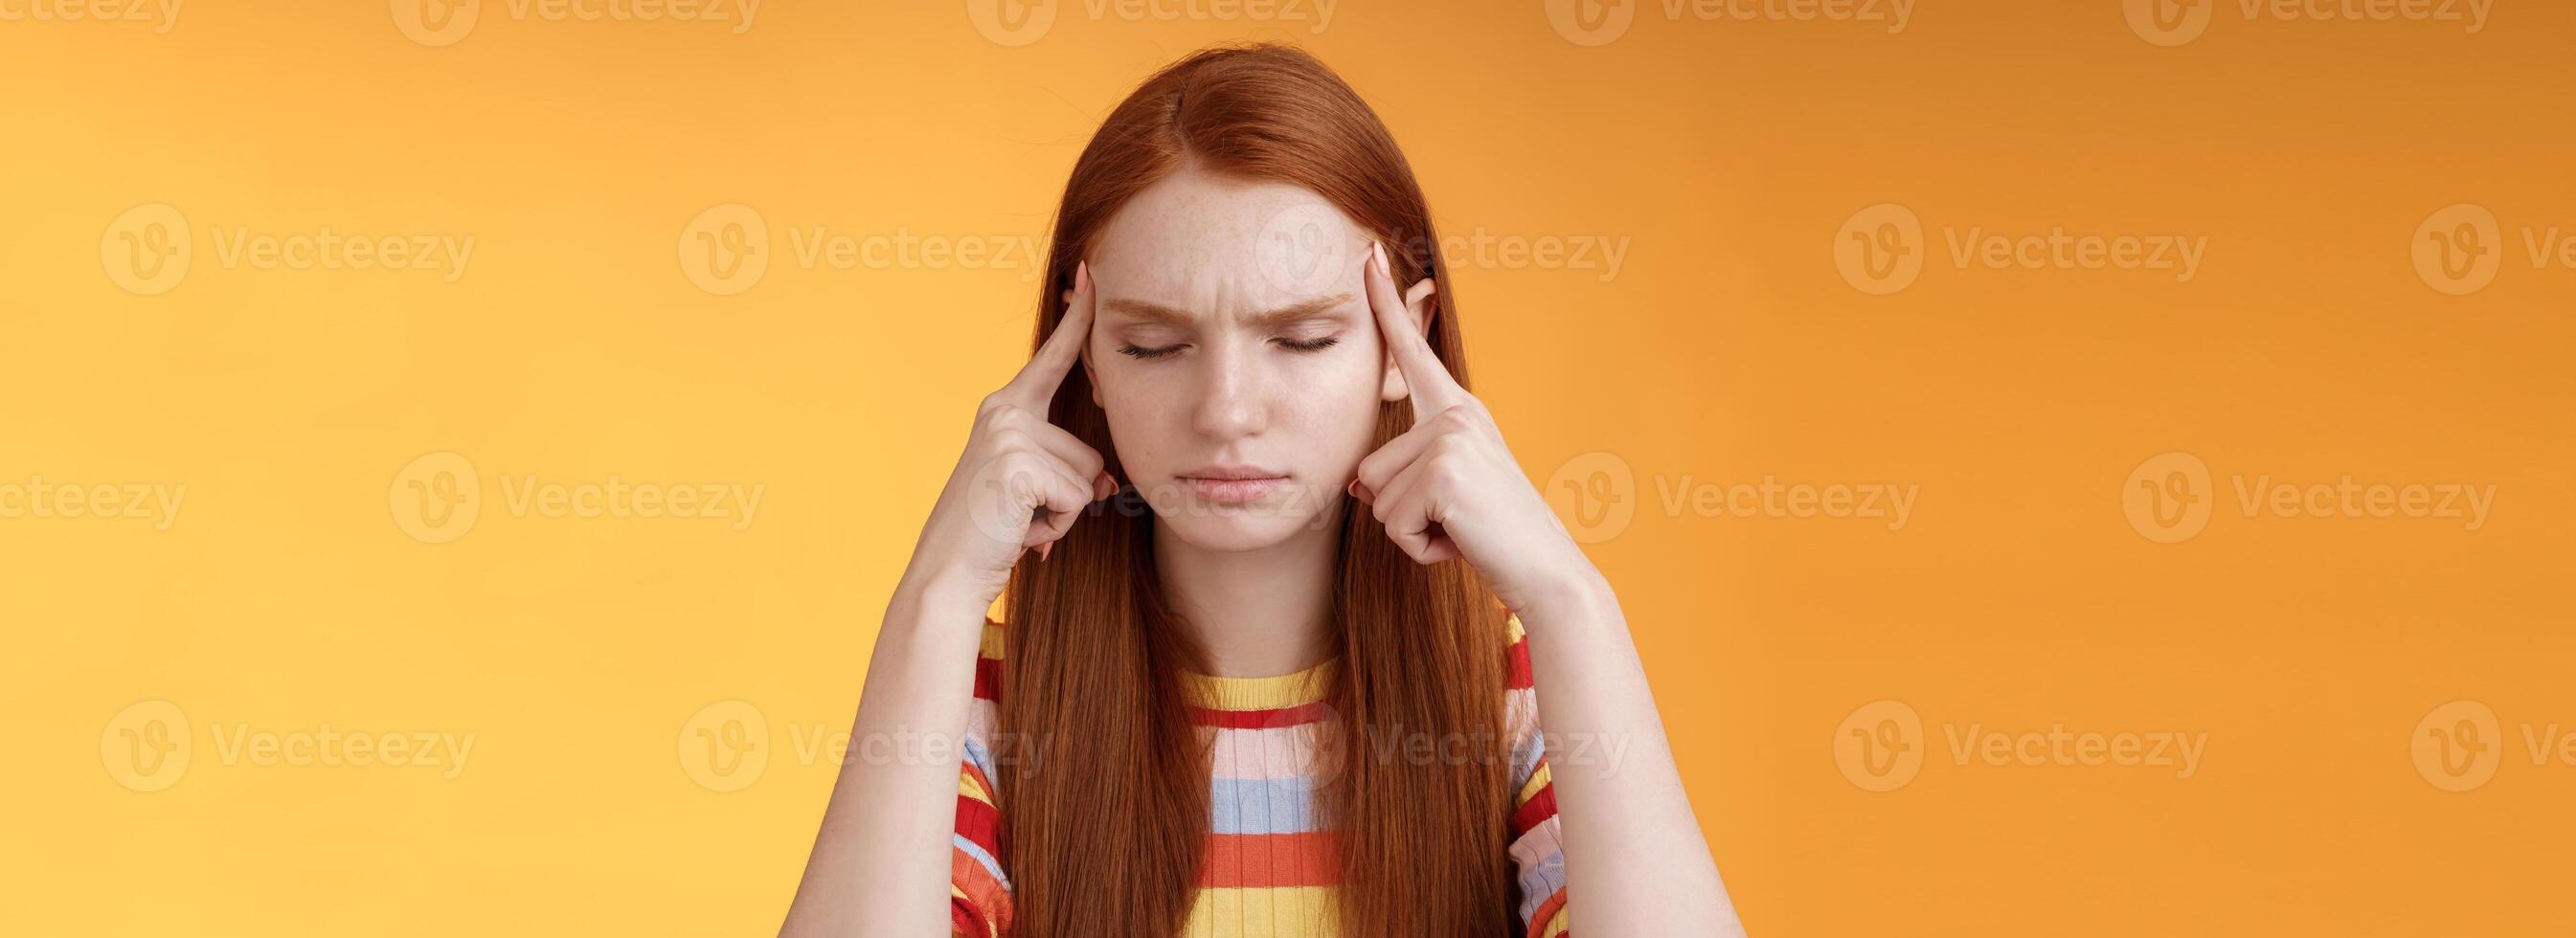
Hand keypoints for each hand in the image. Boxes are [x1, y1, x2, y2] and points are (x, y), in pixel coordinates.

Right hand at [899, 261, 1116, 608]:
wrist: (948, 573)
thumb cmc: (991, 534)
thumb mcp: (1035, 491)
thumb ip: (1070, 471)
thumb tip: (1110, 483)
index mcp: (1005, 409)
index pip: (1053, 358)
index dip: (1079, 318)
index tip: (1093, 273)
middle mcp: (1004, 412)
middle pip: (1090, 450)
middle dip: (1071, 494)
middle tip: (1022, 513)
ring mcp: (1010, 434)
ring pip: (1088, 476)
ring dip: (1063, 513)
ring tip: (1019, 521)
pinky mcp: (1018, 463)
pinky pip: (1078, 499)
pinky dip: (1059, 526)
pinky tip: (1021, 531)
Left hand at [1349, 243, 1594, 614]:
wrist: (1545, 570)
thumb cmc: (1493, 536)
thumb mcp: (1443, 495)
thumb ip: (1401, 477)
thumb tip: (1355, 485)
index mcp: (1457, 411)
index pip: (1412, 351)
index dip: (1385, 304)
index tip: (1367, 254)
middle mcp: (1455, 414)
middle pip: (1368, 469)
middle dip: (1399, 511)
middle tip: (1455, 520)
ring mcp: (1450, 438)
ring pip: (1376, 498)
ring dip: (1411, 531)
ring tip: (1459, 529)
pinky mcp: (1443, 472)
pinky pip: (1392, 524)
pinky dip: (1419, 548)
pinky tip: (1459, 541)